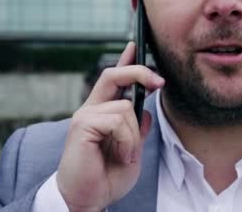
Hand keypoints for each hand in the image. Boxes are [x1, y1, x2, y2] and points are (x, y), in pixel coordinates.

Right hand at [57, 42, 164, 211]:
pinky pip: (118, 120)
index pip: (114, 79)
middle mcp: (91, 109)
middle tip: (160, 82)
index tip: (136, 44)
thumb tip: (147, 111)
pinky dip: (127, 140)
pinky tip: (121, 156)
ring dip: (134, 134)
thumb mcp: (132, 150)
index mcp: (103, 112)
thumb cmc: (106, 177)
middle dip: (139, 71)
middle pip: (114, 74)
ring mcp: (85, 116)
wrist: (87, 199)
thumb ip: (138, 129)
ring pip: (125, 107)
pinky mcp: (81, 126)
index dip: (125, 60)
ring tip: (126, 155)